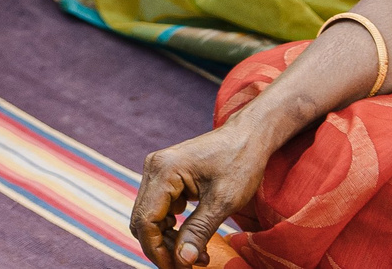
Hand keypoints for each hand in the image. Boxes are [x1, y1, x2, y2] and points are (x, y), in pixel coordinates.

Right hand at [131, 123, 269, 266]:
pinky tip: (194, 237)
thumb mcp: (223, 201)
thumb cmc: (239, 163)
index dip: (157, 250)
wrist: (248, 136)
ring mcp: (157, 171)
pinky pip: (160, 208)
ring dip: (169, 239)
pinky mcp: (166, 176)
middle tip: (190, 266)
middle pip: (143, 220)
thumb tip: (181, 260)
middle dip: (163, 247)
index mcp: (162, 171)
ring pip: (150, 216)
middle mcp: (153, 168)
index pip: (145, 220)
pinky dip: (173, 227)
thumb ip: (199, 230)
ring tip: (198, 254)